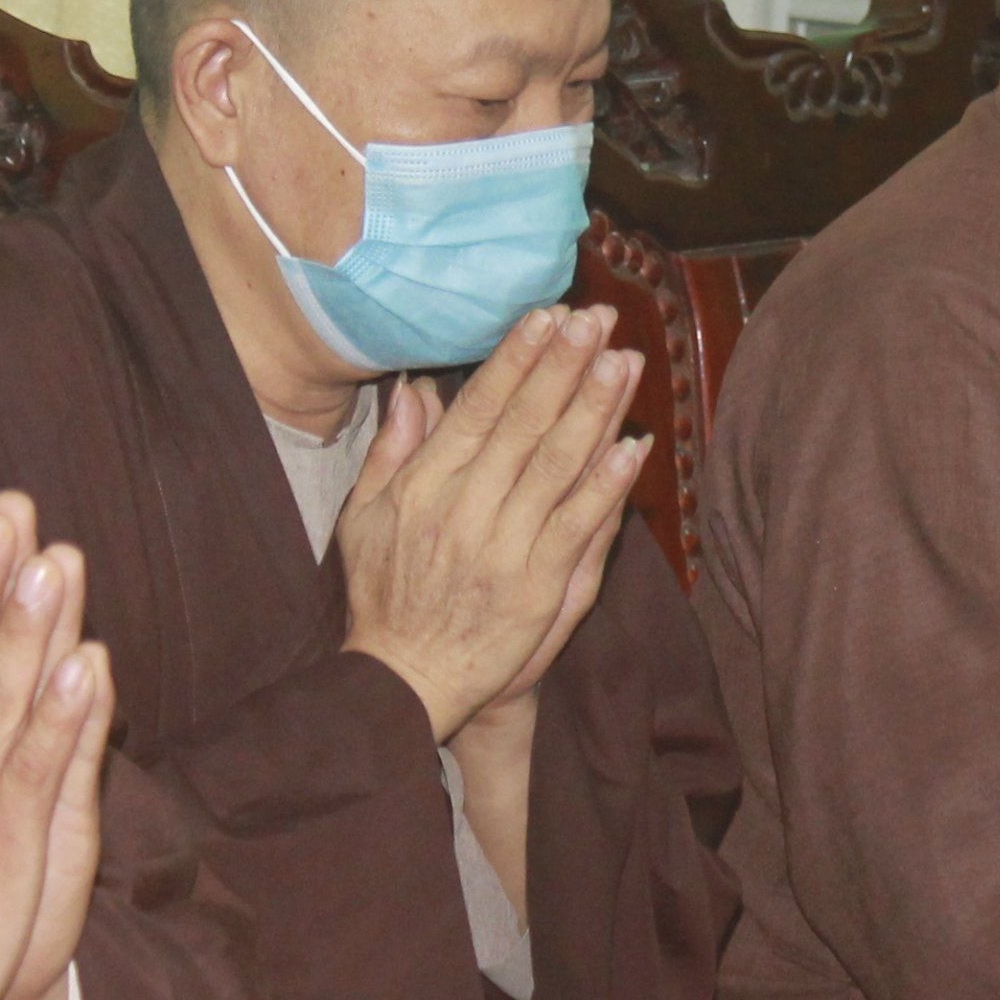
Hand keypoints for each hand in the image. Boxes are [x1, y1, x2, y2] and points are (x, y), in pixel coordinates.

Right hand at [338, 304, 650, 742]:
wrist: (404, 681)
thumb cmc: (384, 595)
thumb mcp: (366, 517)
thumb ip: (393, 450)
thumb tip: (416, 388)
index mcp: (424, 486)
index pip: (479, 409)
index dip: (517, 360)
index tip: (547, 317)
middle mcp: (465, 510)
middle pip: (525, 425)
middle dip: (564, 367)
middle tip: (597, 319)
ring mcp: (504, 548)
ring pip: (558, 466)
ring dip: (595, 410)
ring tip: (622, 361)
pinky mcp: (537, 587)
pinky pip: (579, 525)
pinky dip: (607, 485)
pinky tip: (634, 447)